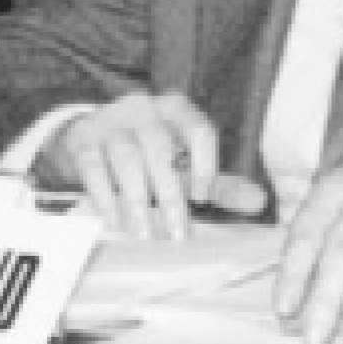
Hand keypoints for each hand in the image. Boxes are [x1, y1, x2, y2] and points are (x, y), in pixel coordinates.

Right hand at [42, 93, 264, 238]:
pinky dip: (106, 197)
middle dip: (171, 196)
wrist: (89, 138)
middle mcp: (144, 108)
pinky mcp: (83, 139)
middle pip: (161, 149)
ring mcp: (110, 121)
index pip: (197, 129)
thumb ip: (221, 184)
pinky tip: (116, 222)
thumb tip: (260, 201)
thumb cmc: (149, 154)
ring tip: (146, 235)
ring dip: (137, 201)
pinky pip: (94, 168)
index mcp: (176, 109)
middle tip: (179, 235)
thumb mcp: (185, 165)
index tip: (202, 197)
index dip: (204, 164)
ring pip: (127, 158)